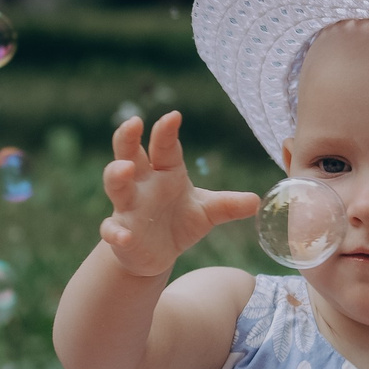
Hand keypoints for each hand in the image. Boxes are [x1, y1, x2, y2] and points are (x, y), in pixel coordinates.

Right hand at [98, 111, 260, 277]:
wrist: (157, 253)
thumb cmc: (180, 221)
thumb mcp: (207, 212)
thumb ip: (228, 205)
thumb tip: (257, 201)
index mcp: (165, 171)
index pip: (164, 146)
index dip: (166, 130)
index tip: (174, 116)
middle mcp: (142, 183)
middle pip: (129, 153)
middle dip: (127, 138)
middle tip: (132, 122)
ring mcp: (128, 207)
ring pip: (115, 184)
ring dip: (117, 175)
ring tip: (124, 169)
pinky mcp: (120, 232)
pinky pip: (112, 229)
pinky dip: (115, 232)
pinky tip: (123, 236)